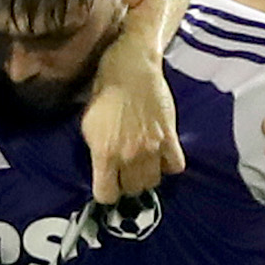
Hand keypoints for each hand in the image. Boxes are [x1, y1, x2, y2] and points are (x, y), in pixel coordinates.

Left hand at [80, 49, 186, 202]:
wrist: (130, 69)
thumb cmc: (105, 95)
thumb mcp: (88, 127)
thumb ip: (96, 153)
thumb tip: (102, 171)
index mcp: (103, 154)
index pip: (106, 195)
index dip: (107, 193)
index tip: (108, 186)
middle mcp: (128, 155)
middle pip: (133, 190)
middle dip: (128, 184)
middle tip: (127, 172)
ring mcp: (151, 148)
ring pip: (154, 181)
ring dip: (149, 176)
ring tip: (144, 164)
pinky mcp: (170, 137)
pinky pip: (176, 166)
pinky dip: (170, 165)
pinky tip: (162, 156)